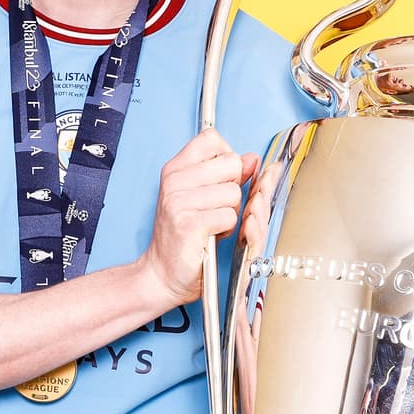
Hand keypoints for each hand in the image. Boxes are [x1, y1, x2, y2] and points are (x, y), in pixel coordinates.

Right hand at [137, 130, 258, 306]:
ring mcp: (179, 202)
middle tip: (215, 207)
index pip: (211, 139)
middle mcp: (173, 182)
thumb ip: (227, 174)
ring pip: (234, 193)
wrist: (162, 273)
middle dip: (233, 189)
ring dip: (230, 213)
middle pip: (231, 164)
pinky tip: (211, 235)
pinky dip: (226, 229)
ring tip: (212, 224)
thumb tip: (251, 159)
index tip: (218, 179)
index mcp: (174, 169)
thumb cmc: (183, 236)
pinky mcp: (189, 225)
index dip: (226, 158)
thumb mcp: (200, 196)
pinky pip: (229, 216)